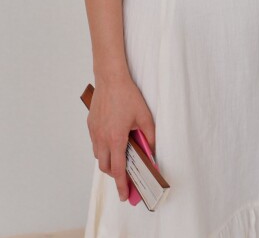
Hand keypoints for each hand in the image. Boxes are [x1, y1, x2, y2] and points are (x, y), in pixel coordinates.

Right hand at [88, 76, 155, 201]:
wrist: (111, 79)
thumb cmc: (127, 96)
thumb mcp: (144, 117)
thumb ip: (149, 136)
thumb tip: (152, 151)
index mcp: (116, 139)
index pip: (118, 170)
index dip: (122, 185)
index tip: (124, 196)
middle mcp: (102, 139)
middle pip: (106, 167)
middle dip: (115, 174)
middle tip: (126, 175)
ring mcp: (94, 132)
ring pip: (99, 156)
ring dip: (108, 160)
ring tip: (120, 156)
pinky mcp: (91, 125)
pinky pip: (95, 143)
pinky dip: (103, 148)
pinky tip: (112, 141)